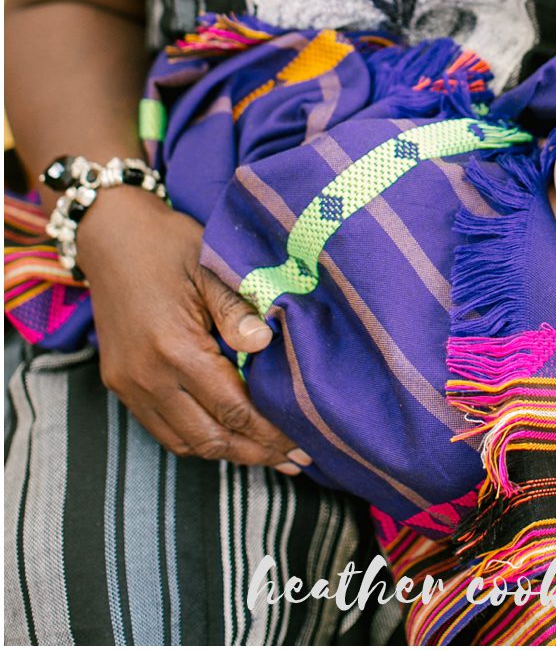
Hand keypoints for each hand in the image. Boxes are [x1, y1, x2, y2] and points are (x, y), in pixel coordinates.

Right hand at [78, 187, 309, 471]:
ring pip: (183, 441)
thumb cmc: (170, 246)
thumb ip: (237, 309)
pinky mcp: (120, 383)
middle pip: (209, 437)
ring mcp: (129, 384)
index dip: (270, 434)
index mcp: (175, 349)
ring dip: (226, 452)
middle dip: (255, 453)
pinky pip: (162, 428)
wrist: (111, 235)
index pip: (232, 409)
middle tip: (296, 461)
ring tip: (269, 456)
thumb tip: (266, 342)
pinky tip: (228, 437)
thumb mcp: (211, 268)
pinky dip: (197, 440)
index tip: (304, 445)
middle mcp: (147, 377)